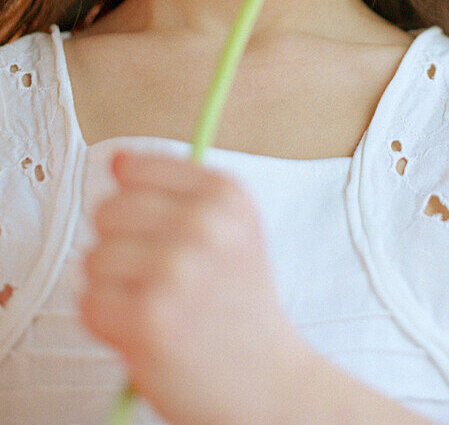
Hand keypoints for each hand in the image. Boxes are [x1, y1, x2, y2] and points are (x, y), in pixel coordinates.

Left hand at [79, 149, 304, 424]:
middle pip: (106, 210)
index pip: (133, 167)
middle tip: (156, 276)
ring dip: (112, 287)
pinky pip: (88, 303)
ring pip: (92, 258)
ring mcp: (176, 271)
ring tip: (153, 305)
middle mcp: (204, 224)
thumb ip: (177, 188)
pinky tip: (143, 330)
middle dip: (119, 245)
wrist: (267, 382)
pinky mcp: (148, 320)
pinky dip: (106, 323)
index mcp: (225, 194)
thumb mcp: (231, 226)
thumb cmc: (239, 303)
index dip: (132, 201)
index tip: (154, 228)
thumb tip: (116, 160)